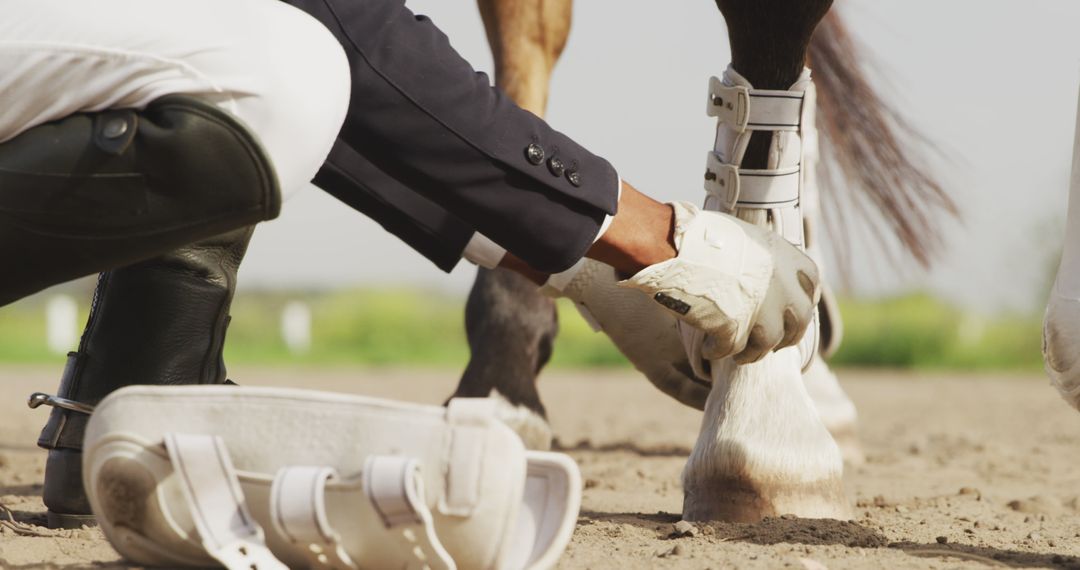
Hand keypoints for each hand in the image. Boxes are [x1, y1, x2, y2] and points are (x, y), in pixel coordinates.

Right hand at [619, 202, 819, 362]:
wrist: (674, 245)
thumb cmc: (698, 236)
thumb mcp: (741, 236)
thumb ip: (759, 258)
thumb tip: (760, 274)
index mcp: (783, 256)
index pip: (811, 284)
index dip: (803, 302)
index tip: (791, 314)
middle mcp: (780, 283)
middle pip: (798, 321)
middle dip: (786, 337)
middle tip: (771, 345)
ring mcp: (759, 307)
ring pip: (768, 342)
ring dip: (754, 352)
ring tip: (739, 356)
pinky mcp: (734, 326)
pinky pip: (733, 349)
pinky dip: (720, 352)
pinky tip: (708, 349)